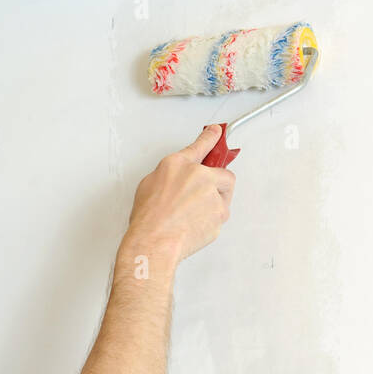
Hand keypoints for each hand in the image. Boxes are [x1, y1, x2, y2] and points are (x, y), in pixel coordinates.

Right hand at [120, 125, 235, 266]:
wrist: (154, 241)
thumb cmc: (149, 217)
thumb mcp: (149, 184)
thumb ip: (169, 175)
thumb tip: (177, 178)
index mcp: (178, 164)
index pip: (200, 145)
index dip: (210, 138)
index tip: (217, 132)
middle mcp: (199, 175)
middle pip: (223, 175)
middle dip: (217, 185)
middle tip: (202, 196)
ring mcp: (213, 195)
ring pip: (223, 197)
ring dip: (213, 203)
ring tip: (191, 215)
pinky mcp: (220, 215)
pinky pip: (219, 216)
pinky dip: (209, 221)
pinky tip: (192, 225)